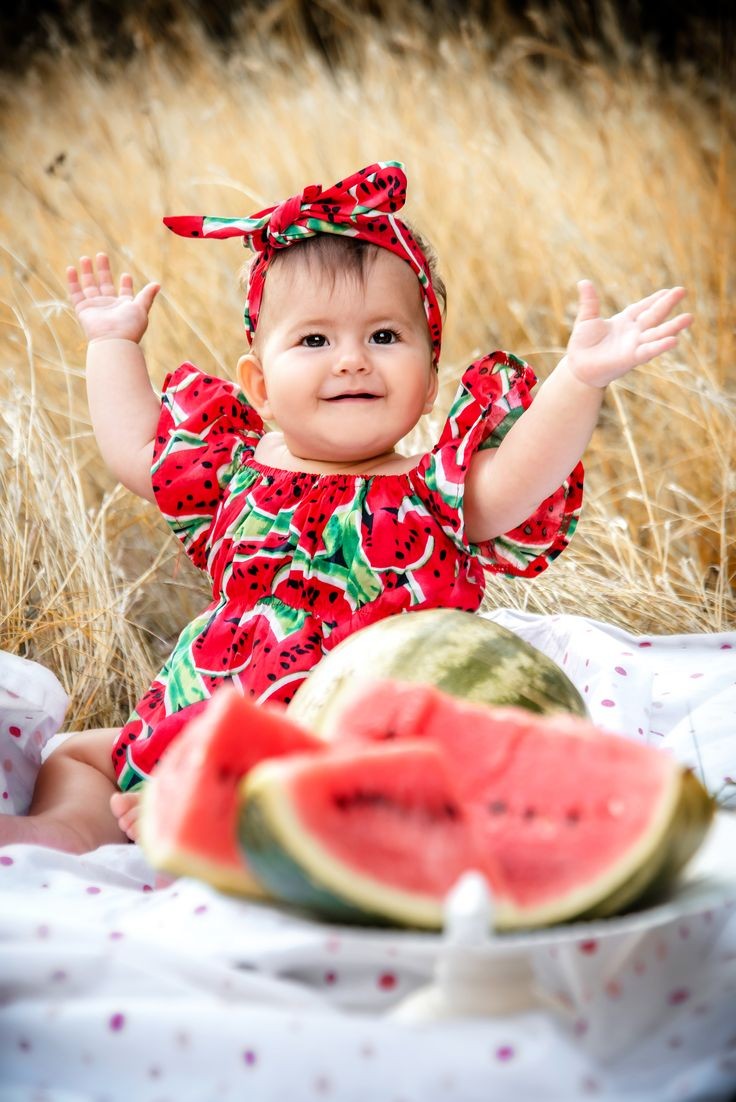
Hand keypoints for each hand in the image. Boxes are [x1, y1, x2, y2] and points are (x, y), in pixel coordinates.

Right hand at [67, 252, 159, 343]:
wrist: (113, 340)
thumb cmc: (129, 325)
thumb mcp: (141, 308)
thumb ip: (147, 295)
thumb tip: (158, 284)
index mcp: (124, 307)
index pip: (124, 293)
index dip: (126, 284)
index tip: (126, 275)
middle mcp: (109, 306)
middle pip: (105, 284)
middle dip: (103, 270)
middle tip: (102, 255)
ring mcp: (95, 307)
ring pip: (89, 286)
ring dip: (87, 272)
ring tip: (85, 258)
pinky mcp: (83, 309)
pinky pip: (76, 293)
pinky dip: (73, 281)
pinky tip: (71, 269)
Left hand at [565, 281, 691, 387]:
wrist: (578, 367)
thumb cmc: (583, 345)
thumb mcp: (587, 319)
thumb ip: (589, 302)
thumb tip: (583, 282)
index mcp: (625, 321)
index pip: (643, 307)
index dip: (655, 298)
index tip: (669, 290)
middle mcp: (633, 332)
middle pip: (654, 316)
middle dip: (667, 304)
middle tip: (683, 290)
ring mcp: (634, 345)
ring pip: (657, 334)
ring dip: (672, 327)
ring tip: (689, 318)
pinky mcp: (631, 358)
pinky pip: (648, 351)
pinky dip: (659, 346)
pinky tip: (674, 341)